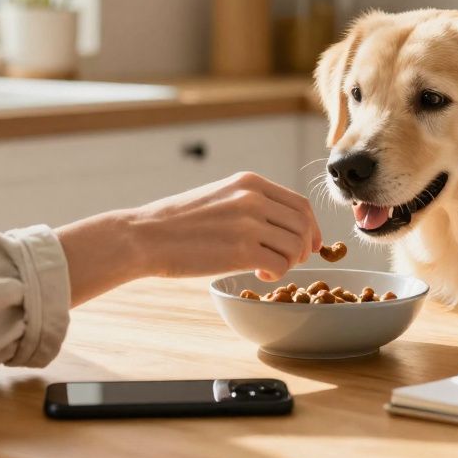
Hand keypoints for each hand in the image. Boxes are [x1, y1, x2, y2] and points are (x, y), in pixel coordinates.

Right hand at [121, 172, 322, 282]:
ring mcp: (249, 223)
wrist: (145, 236)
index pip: (300, 204)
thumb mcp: (220, 196)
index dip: (312, 228)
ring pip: (295, 246)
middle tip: (291, 261)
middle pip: (303, 225)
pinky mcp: (242, 250)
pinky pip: (280, 265)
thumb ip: (251, 203)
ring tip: (268, 266)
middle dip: (304, 248)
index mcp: (249, 182)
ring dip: (289, 262)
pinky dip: (276, 274)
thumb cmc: (178, 222)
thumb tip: (283, 225)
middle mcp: (253, 198)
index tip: (311, 244)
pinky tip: (258, 273)